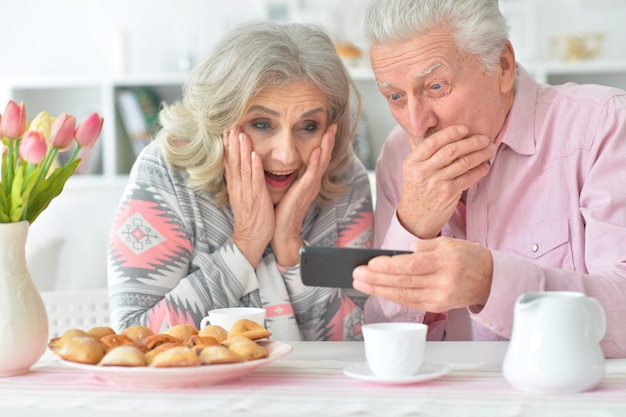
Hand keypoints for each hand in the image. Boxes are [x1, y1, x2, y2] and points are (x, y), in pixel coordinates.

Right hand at [223, 128, 273, 265]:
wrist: (250, 239)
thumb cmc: (250, 218)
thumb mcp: (243, 196)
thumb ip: (242, 182)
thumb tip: (242, 168)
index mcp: (235, 186)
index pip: (229, 162)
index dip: (228, 146)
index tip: (227, 130)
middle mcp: (239, 186)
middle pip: (233, 161)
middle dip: (232, 143)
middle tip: (232, 125)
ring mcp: (247, 192)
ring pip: (243, 167)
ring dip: (242, 150)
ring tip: (241, 134)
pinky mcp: (257, 198)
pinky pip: (255, 180)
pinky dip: (254, 167)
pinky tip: (254, 155)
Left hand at [271, 124, 336, 265]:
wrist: (283, 230)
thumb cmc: (282, 211)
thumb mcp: (288, 189)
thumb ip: (291, 178)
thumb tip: (286, 165)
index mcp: (309, 182)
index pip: (318, 159)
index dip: (323, 144)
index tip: (325, 130)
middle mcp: (313, 182)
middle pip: (324, 157)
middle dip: (329, 141)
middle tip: (333, 125)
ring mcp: (310, 186)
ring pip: (321, 162)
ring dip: (326, 146)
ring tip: (329, 132)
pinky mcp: (305, 191)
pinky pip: (312, 173)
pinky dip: (315, 160)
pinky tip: (318, 150)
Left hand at [352, 237, 492, 311]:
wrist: (490, 279)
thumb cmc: (467, 257)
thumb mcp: (449, 243)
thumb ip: (424, 247)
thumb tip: (402, 253)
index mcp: (446, 261)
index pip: (412, 266)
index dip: (389, 267)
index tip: (370, 264)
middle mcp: (444, 282)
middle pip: (404, 282)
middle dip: (376, 279)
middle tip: (357, 274)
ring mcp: (441, 297)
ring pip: (404, 295)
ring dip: (378, 290)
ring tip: (360, 283)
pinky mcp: (438, 306)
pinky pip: (410, 302)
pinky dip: (391, 297)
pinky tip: (377, 291)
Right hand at [398, 125, 495, 237]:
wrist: (415, 219)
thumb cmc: (417, 192)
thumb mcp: (413, 171)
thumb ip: (425, 155)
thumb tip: (447, 136)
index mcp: (412, 162)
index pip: (432, 142)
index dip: (450, 133)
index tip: (464, 129)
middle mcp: (423, 171)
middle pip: (451, 150)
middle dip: (471, 142)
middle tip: (484, 138)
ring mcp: (436, 183)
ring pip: (463, 163)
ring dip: (480, 154)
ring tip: (490, 149)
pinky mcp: (448, 194)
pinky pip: (468, 177)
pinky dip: (480, 170)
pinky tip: (485, 166)